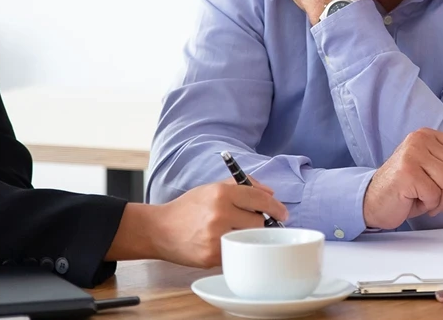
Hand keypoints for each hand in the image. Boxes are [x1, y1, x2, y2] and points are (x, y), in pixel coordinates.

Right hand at [146, 179, 288, 268]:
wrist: (159, 230)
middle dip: (257, 223)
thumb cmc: (188, 208)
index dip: (276, 207)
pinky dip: (234, 250)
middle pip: (259, 222)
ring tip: (232, 232)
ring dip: (247, 237)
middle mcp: (219, 214)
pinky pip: (236, 254)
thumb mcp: (212, 188)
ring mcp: (215, 237)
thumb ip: (243, 186)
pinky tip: (221, 243)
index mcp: (221, 193)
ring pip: (249, 239)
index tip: (283, 213)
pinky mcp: (212, 256)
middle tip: (246, 223)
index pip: (260, 199)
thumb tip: (271, 194)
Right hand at [363, 128, 442, 229]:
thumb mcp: (432, 172)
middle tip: (441, 201)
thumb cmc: (404, 189)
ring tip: (429, 202)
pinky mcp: (407, 172)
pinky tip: (417, 202)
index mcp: (428, 135)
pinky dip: (430, 205)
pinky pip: (435, 194)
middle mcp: (419, 139)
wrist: (372, 201)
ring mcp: (412, 154)